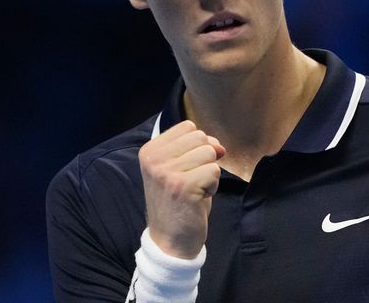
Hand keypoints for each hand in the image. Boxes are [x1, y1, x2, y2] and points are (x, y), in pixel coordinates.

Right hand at [138, 120, 224, 258]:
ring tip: (194, 190)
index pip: (188, 127)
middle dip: (205, 159)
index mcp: (149, 150)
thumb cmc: (178, 203)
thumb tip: (219, 145)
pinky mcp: (182, 186)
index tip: (186, 169)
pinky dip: (212, 186)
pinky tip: (198, 199)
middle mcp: (154, 159)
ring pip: (209, 153)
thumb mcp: (179, 169)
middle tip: (192, 181)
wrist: (170, 241)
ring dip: (209, 173)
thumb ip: (195, 149)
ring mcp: (166, 172)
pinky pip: (214, 170)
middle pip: (200, 137)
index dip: (197, 146)